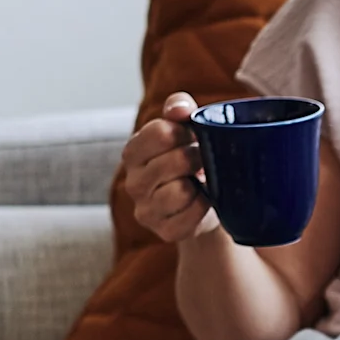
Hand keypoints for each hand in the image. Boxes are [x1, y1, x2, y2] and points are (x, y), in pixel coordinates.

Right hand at [124, 92, 214, 243]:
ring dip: (200, 184)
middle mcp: (133, 182)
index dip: (185, 132)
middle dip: (198, 158)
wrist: (206, 202)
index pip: (160, 133)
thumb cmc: (192, 159)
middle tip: (204, 160)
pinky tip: (202, 201)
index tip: (193, 137)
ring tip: (201, 181)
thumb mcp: (185, 127)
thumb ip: (179, 108)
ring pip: (180, 191)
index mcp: (133, 152)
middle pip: (175, 161)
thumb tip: (180, 109)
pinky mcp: (164, 231)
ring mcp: (146, 210)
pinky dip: (204, 207)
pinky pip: (191, 215)